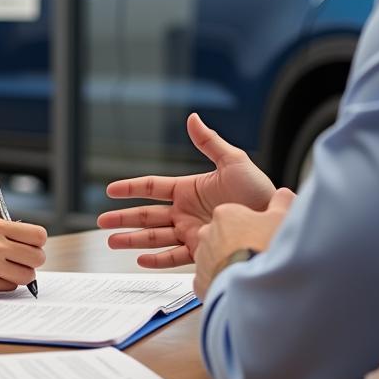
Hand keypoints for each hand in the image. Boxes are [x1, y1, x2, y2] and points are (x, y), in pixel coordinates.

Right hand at [0, 161, 46, 296]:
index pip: (37, 235)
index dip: (36, 240)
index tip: (28, 242)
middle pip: (37, 257)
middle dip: (32, 258)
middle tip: (20, 256)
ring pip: (27, 275)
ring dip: (20, 272)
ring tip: (8, 266)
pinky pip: (9, 287)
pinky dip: (4, 283)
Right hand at [96, 113, 274, 267]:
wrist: (276, 222)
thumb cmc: (259, 191)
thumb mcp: (234, 161)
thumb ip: (209, 142)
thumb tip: (192, 118)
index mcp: (189, 190)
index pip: (152, 187)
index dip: (131, 188)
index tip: (110, 190)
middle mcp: (186, 212)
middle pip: (147, 215)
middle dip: (123, 218)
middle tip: (102, 221)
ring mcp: (192, 232)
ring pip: (154, 237)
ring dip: (132, 239)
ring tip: (111, 242)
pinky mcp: (202, 251)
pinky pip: (174, 257)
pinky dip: (157, 260)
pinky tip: (140, 260)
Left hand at [193, 188, 294, 296]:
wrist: (254, 288)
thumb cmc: (265, 250)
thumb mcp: (281, 218)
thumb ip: (280, 203)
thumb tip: (283, 195)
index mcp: (225, 214)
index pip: (235, 216)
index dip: (251, 226)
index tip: (262, 235)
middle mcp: (208, 234)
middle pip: (225, 236)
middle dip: (238, 243)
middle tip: (256, 254)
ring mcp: (202, 258)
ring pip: (216, 257)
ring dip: (230, 263)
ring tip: (250, 273)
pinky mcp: (201, 282)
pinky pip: (210, 279)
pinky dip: (221, 282)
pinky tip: (239, 286)